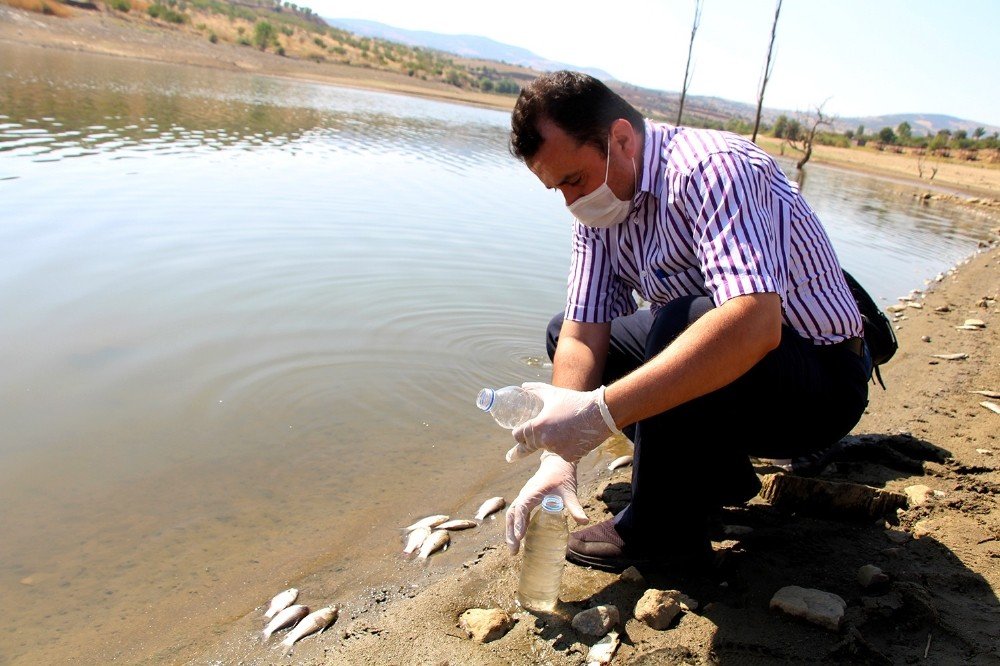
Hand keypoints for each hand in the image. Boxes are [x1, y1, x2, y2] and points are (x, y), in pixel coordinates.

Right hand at [505, 452, 588, 553]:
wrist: (558, 461)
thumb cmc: (562, 475)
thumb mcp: (569, 491)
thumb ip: (575, 506)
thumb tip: (584, 522)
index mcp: (532, 492)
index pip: (521, 508)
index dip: (519, 523)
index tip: (519, 537)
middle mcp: (525, 494)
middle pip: (512, 514)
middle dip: (510, 533)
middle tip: (514, 551)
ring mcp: (525, 496)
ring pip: (512, 514)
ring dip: (511, 531)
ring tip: (514, 550)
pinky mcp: (527, 499)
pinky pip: (518, 513)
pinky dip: (517, 525)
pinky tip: (522, 537)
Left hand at [506, 383, 620, 463]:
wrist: (600, 413)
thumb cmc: (574, 401)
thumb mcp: (553, 393)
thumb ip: (535, 389)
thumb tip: (524, 386)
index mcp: (538, 426)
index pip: (519, 436)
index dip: (518, 435)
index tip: (518, 437)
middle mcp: (546, 441)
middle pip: (531, 445)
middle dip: (532, 441)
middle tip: (533, 439)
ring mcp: (558, 450)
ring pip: (548, 449)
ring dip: (550, 443)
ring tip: (562, 430)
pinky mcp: (570, 456)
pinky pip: (562, 454)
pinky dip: (565, 448)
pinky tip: (573, 438)